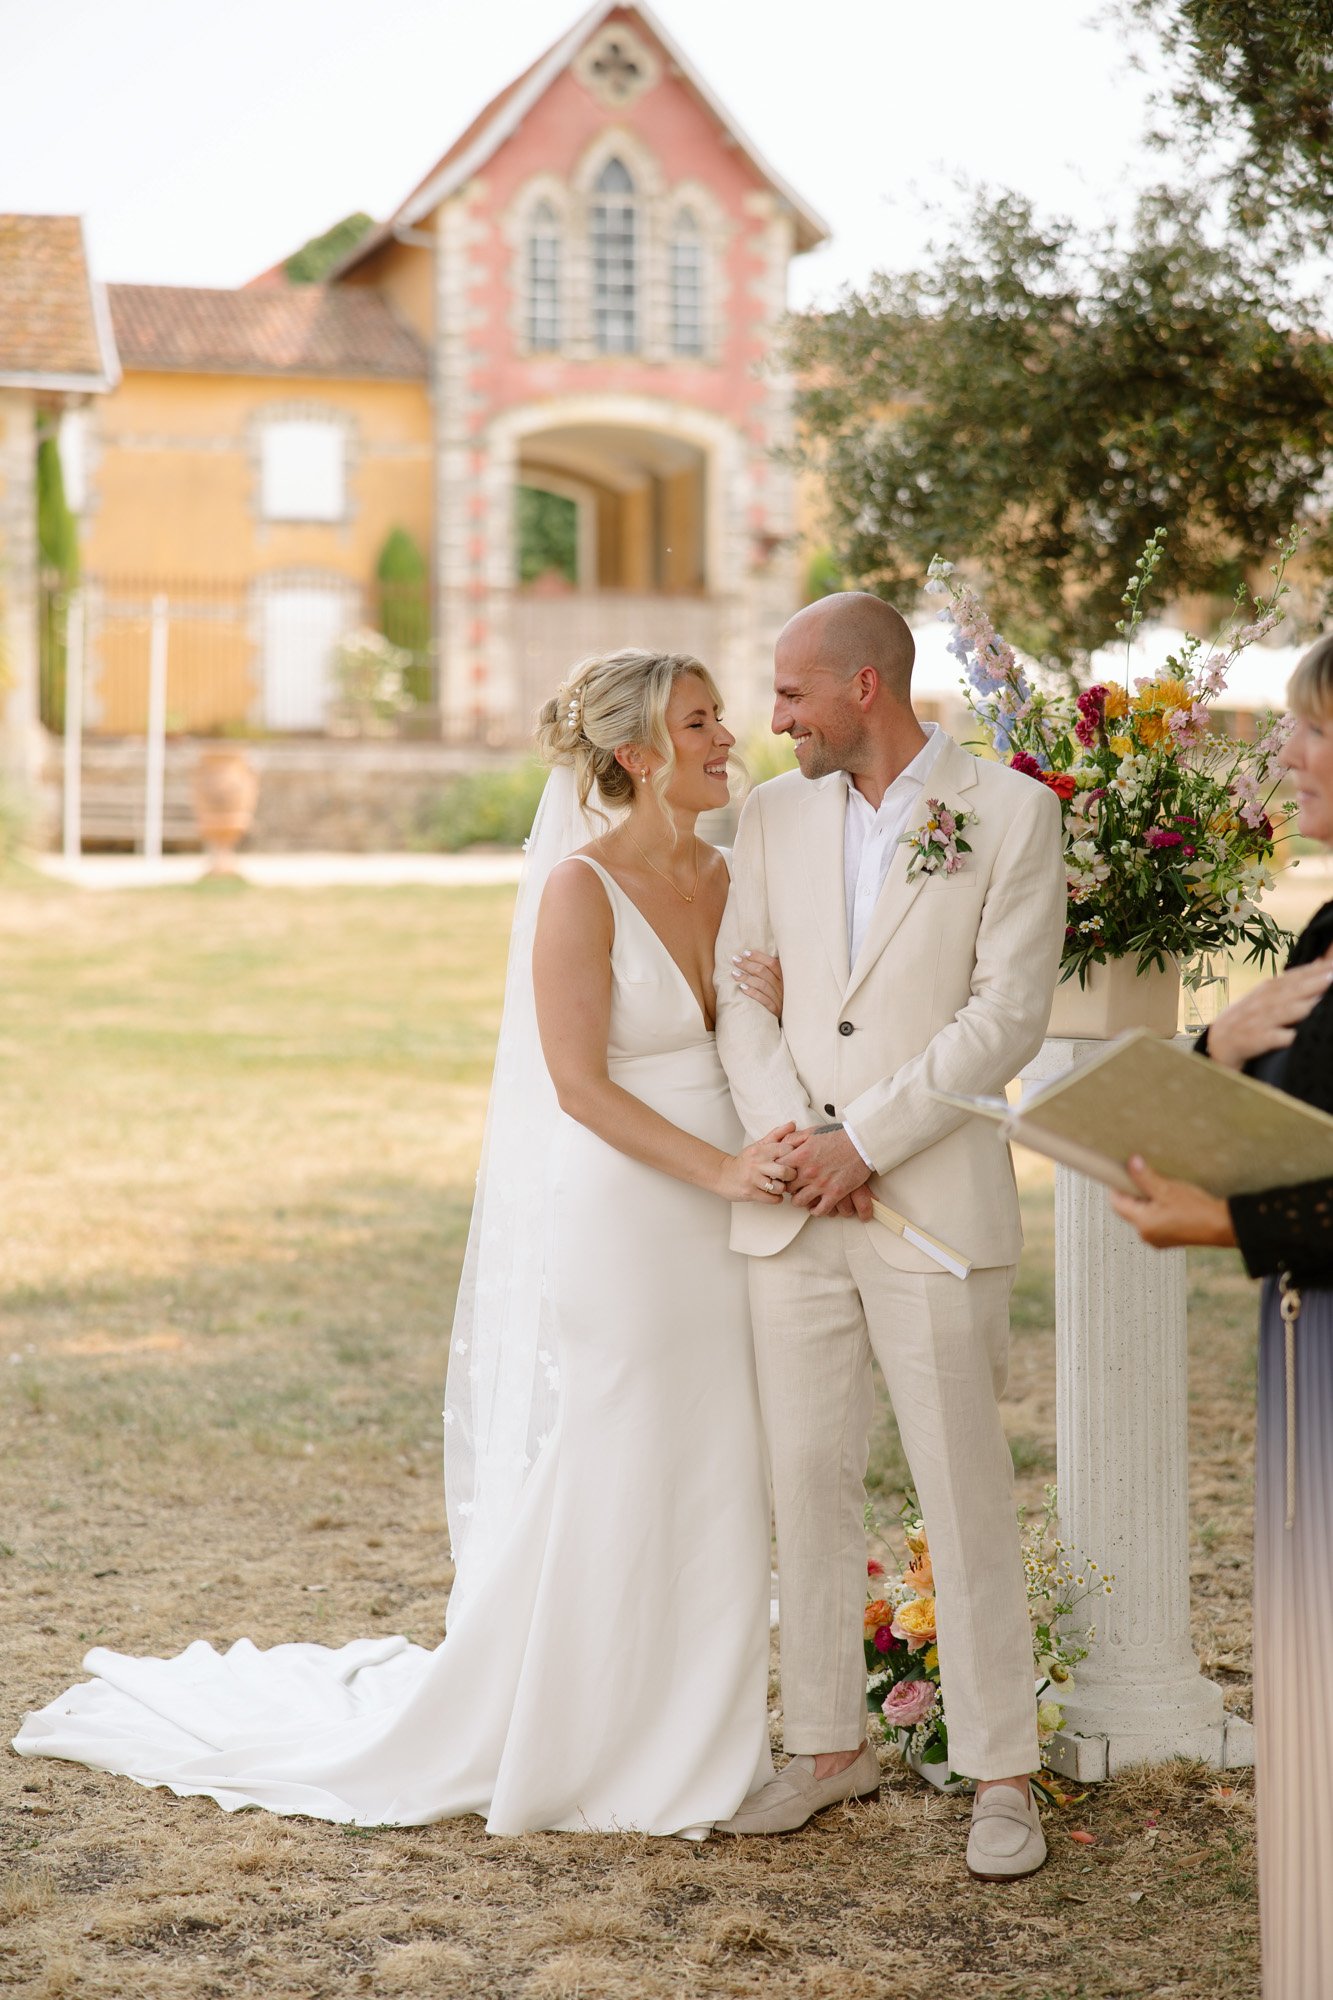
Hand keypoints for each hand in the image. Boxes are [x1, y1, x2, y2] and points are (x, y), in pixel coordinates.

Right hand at [719, 1123, 797, 1203]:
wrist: (722, 1175)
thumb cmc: (745, 1161)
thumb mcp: (760, 1145)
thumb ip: (777, 1135)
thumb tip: (793, 1124)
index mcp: (760, 1150)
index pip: (786, 1150)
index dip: (794, 1156)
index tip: (793, 1160)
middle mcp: (756, 1163)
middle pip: (785, 1171)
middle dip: (791, 1175)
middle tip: (789, 1176)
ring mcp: (752, 1179)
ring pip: (779, 1187)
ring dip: (783, 1188)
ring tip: (779, 1185)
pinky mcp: (750, 1193)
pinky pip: (772, 1199)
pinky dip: (776, 1198)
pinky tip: (773, 1193)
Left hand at [730, 948, 782, 1019]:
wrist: (790, 1018)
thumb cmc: (779, 996)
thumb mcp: (779, 983)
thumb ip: (771, 972)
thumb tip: (752, 957)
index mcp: (785, 977)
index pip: (772, 963)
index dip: (759, 957)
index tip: (745, 952)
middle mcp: (783, 986)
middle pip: (764, 972)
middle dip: (748, 964)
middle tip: (735, 960)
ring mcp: (780, 998)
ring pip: (762, 985)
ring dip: (747, 978)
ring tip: (734, 973)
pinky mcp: (775, 1010)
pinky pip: (763, 1000)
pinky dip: (752, 993)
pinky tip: (742, 988)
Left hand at [782, 1126, 872, 1216]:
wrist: (861, 1143)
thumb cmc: (838, 1136)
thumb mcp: (812, 1132)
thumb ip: (794, 1138)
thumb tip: (782, 1144)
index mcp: (801, 1156)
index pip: (778, 1170)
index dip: (778, 1173)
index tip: (782, 1174)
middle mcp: (808, 1172)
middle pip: (787, 1188)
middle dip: (788, 1188)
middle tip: (793, 1186)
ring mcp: (821, 1184)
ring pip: (799, 1202)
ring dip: (799, 1200)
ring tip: (803, 1197)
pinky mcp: (835, 1193)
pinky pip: (820, 1210)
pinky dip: (816, 1210)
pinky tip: (816, 1207)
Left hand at [1109, 1155, 1235, 1248]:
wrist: (1222, 1226)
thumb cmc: (1196, 1210)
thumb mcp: (1167, 1189)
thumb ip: (1145, 1177)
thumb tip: (1131, 1163)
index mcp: (1142, 1224)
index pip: (1117, 1203)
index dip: (1118, 1186)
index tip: (1124, 1173)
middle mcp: (1146, 1235)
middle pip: (1129, 1209)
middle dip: (1135, 1192)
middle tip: (1146, 1178)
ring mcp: (1157, 1239)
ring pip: (1143, 1214)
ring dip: (1148, 1200)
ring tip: (1162, 1189)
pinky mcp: (1168, 1239)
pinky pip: (1155, 1221)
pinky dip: (1158, 1209)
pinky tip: (1171, 1200)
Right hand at [1205, 955, 1332, 1070]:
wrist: (1215, 1047)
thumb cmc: (1245, 1023)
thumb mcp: (1265, 1001)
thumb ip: (1290, 986)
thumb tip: (1318, 965)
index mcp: (1266, 991)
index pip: (1295, 977)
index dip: (1316, 969)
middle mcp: (1260, 1003)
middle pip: (1290, 990)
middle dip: (1314, 981)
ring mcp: (1254, 1021)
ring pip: (1281, 1011)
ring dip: (1303, 1004)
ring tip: (1322, 999)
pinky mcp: (1249, 1041)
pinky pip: (1269, 1039)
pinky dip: (1282, 1036)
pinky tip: (1297, 1035)